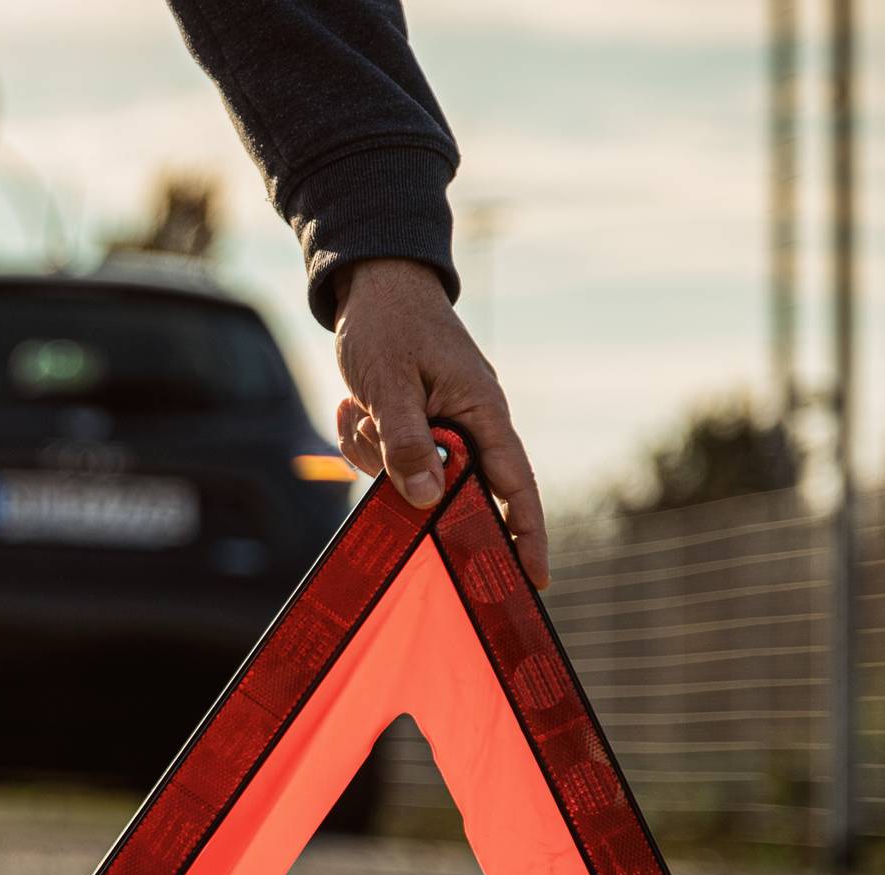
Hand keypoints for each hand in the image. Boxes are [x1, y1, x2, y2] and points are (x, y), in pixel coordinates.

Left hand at [331, 258, 548, 588]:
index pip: (515, 485)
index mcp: (483, 412)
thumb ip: (408, 443)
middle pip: (448, 488)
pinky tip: (351, 407)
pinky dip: (365, 440)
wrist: (372, 284)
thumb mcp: (389, 384)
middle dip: (402, 477)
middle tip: (372, 427)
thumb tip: (429, 501)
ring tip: (358, 406)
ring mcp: (442, 427)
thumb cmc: (389, 325)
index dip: (525, 534)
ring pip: (410, 477)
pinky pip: (389, 459)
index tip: (533, 579)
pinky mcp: (415, 427)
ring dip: (374, 452)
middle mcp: (471, 424)